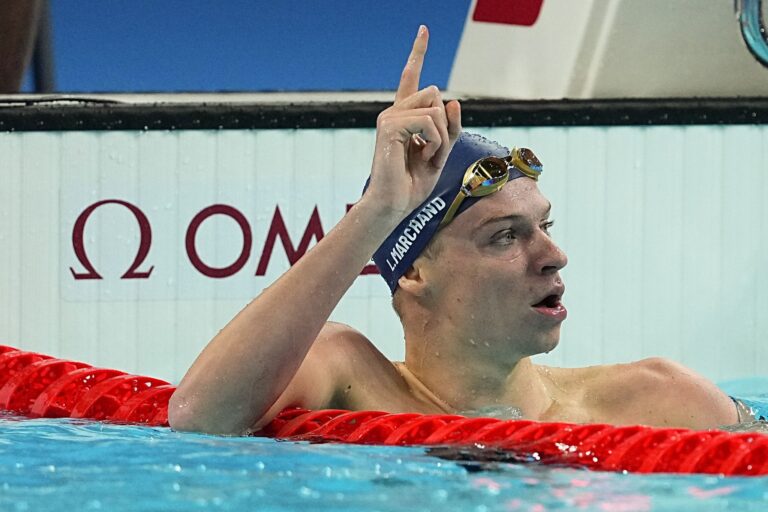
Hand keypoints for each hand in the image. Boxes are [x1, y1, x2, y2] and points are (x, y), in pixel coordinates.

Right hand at [365, 25, 461, 218]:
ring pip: (435, 107)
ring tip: (426, 157)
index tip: (424, 29)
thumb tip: (453, 100)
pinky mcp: (390, 125)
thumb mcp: (441, 153)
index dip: (418, 52)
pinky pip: (429, 122)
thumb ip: (449, 128)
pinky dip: (435, 142)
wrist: (393, 205)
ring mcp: (390, 117)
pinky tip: (423, 156)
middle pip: (435, 94)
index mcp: (404, 116)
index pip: (412, 78)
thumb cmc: (412, 185)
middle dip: (445, 126)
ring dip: (441, 136)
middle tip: (431, 153)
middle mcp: (394, 111)